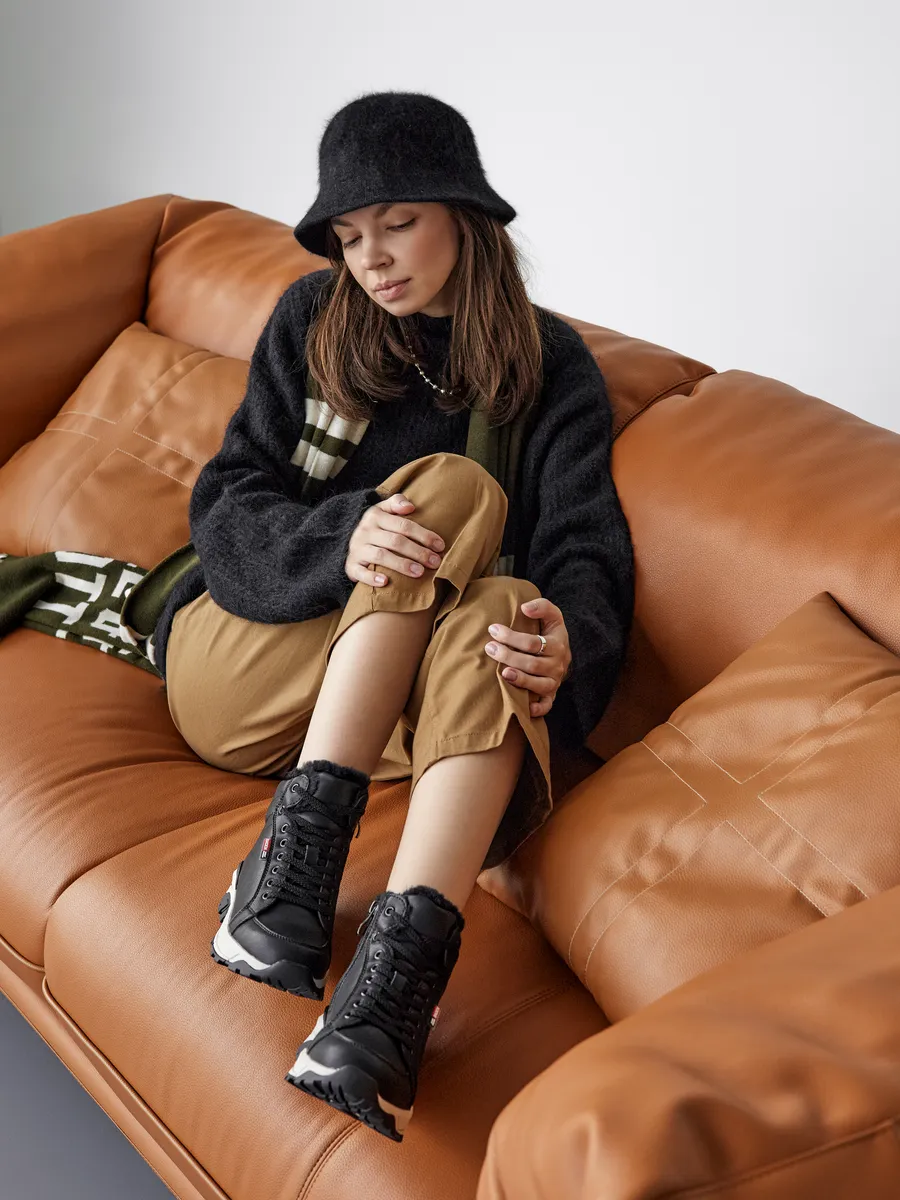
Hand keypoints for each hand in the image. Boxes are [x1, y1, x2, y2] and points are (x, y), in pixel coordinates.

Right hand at [345, 492, 444, 586]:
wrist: (348, 542)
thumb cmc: (376, 528)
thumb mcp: (383, 510)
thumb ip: (397, 502)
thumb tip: (411, 506)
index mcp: (376, 516)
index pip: (404, 525)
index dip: (424, 535)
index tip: (440, 546)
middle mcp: (365, 531)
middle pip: (395, 541)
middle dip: (418, 552)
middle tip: (435, 562)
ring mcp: (357, 549)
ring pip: (380, 556)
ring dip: (401, 564)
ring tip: (419, 572)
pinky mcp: (351, 565)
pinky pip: (360, 572)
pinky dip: (372, 577)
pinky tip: (385, 582)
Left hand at [484, 595, 571, 717]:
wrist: (564, 654)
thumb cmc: (551, 633)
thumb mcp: (552, 616)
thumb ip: (542, 607)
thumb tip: (524, 607)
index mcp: (557, 645)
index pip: (532, 643)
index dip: (511, 636)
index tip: (493, 629)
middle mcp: (557, 665)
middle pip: (532, 664)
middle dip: (508, 656)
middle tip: (490, 648)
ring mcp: (554, 682)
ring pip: (538, 684)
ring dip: (519, 679)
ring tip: (502, 673)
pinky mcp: (552, 695)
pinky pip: (547, 705)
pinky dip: (537, 708)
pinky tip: (524, 706)